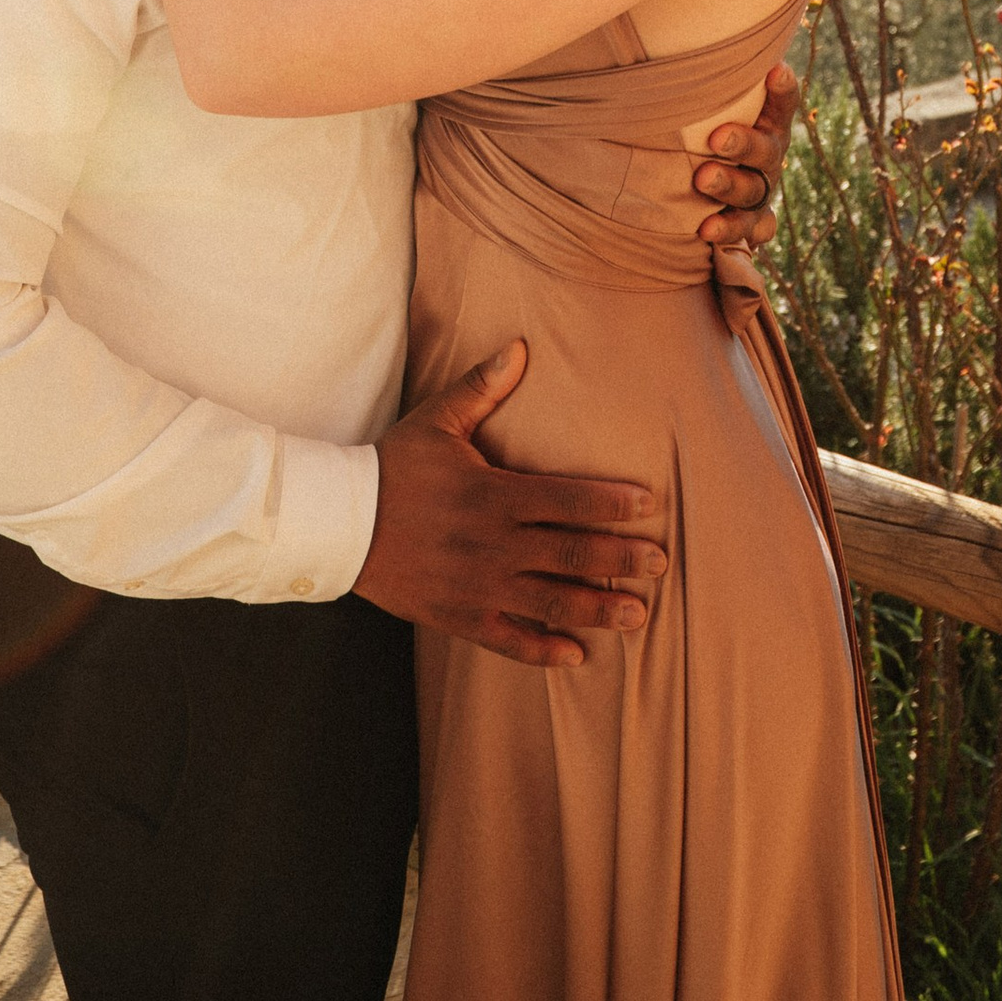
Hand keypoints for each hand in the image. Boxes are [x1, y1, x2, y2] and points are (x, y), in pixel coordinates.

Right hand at [355, 341, 665, 669]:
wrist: (340, 524)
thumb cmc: (394, 466)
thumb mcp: (437, 421)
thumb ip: (482, 387)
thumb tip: (520, 346)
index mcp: (494, 493)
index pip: (569, 498)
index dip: (612, 503)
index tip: (650, 505)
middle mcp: (493, 543)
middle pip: (572, 553)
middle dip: (621, 558)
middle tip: (661, 563)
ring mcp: (478, 584)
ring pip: (550, 601)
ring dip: (597, 608)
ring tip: (637, 614)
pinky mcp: (459, 615)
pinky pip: (509, 638)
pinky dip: (543, 650)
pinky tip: (576, 654)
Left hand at [690, 59, 800, 254]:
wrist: (701, 180)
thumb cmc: (697, 122)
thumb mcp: (699, 95)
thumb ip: (689, 71)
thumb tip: (644, 14)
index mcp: (766, 119)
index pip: (782, 100)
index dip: (782, 88)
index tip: (774, 70)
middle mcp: (769, 153)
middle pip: (766, 149)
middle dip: (742, 144)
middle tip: (716, 138)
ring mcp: (761, 190)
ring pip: (754, 191)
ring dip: (730, 186)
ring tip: (701, 179)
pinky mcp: (751, 222)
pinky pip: (750, 232)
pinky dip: (731, 234)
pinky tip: (706, 231)